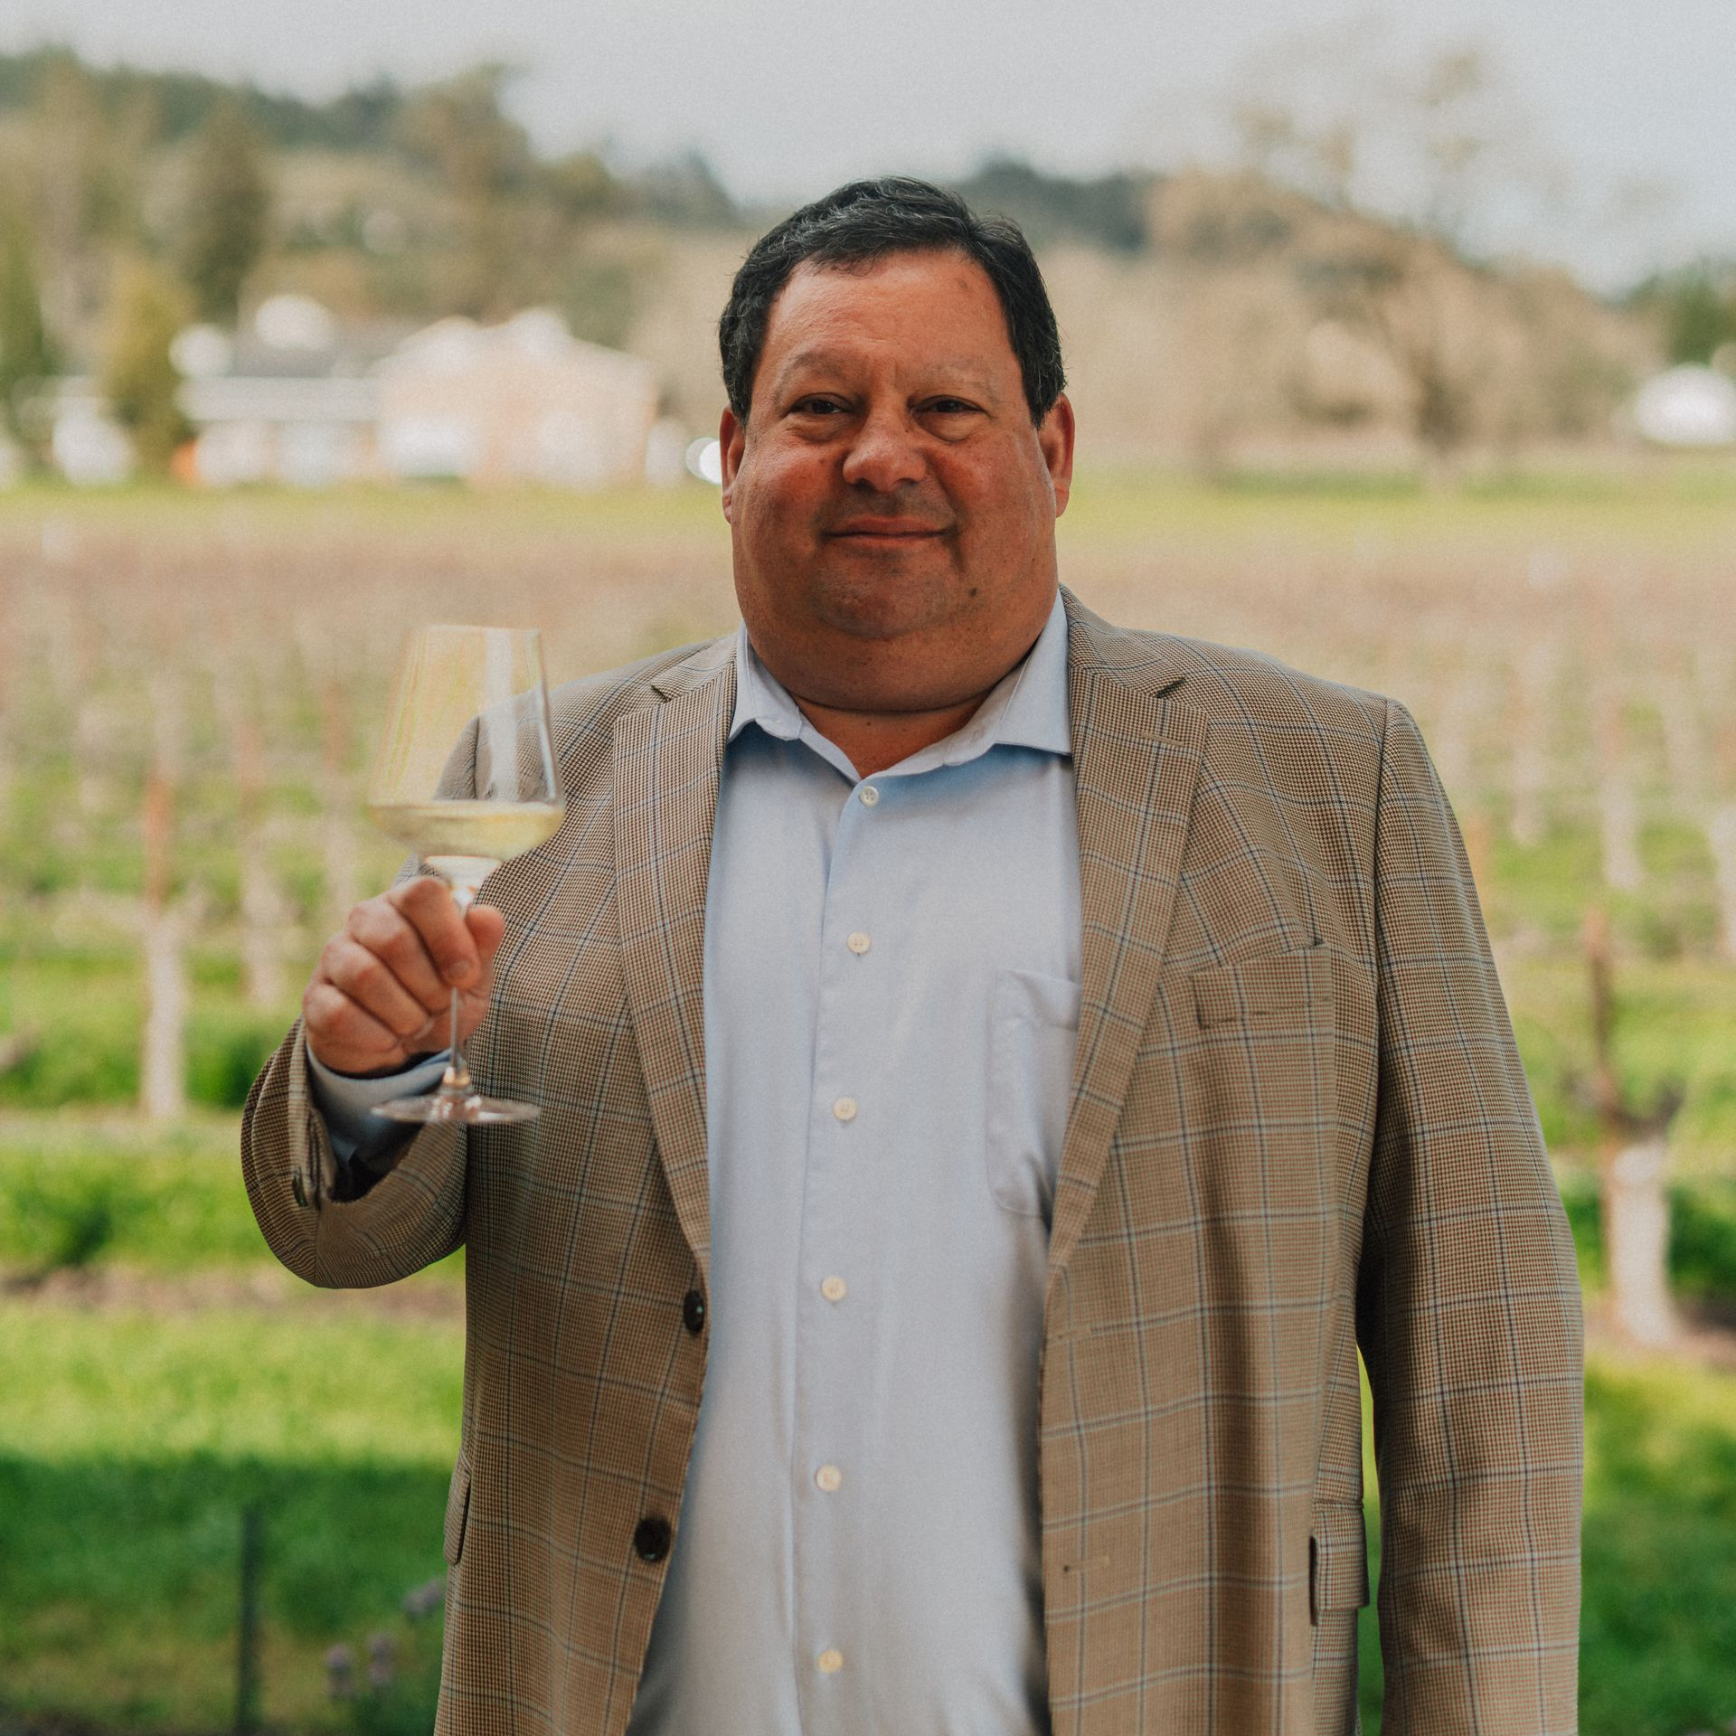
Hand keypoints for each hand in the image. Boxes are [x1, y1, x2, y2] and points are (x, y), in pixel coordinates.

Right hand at [303, 878, 506, 1077]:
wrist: (400, 1044)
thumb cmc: (438, 999)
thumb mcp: (472, 977)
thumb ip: (482, 946)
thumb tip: (488, 916)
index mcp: (408, 905)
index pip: (422, 893)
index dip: (448, 935)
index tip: (466, 975)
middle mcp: (366, 920)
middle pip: (393, 938)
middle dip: (428, 985)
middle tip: (440, 1006)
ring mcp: (335, 956)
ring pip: (364, 976)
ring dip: (404, 1013)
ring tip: (416, 1024)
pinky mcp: (315, 997)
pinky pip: (340, 1013)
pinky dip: (376, 1035)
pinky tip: (389, 1039)